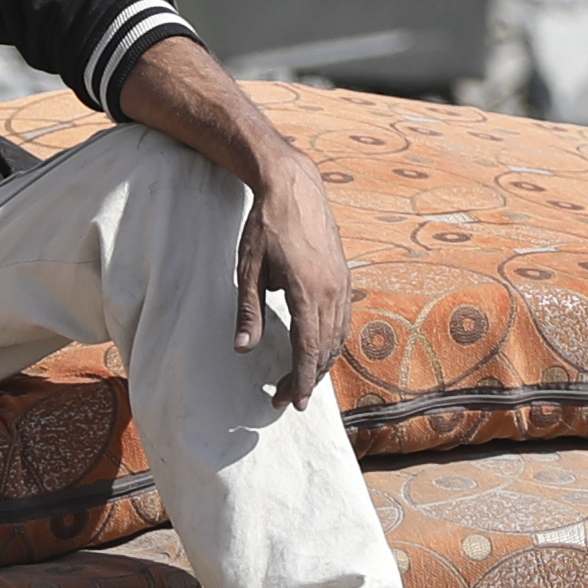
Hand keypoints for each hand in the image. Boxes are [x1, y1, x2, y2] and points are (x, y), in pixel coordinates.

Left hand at [230, 139, 357, 414]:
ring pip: (338, 335)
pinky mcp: (344, 275)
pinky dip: (332, 341)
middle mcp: (331, 290)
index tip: (289, 402)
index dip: (299, 380)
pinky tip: (319, 348)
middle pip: (325, 348)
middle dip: (308, 378)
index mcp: (307, 291)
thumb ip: (248, 311)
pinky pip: (343, 318)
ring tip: (302, 379)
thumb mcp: (248, 268)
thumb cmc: (265, 225)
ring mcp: (342, 282)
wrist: (293, 185)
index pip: (307, 349)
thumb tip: (243, 349)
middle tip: (285, 397)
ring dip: (321, 362)